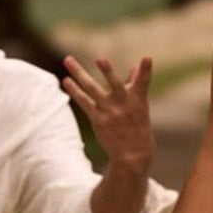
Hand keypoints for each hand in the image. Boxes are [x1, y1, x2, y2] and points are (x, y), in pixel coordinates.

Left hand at [62, 55, 155, 169]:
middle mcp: (124, 104)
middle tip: (101, 60)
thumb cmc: (138, 126)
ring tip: (67, 60)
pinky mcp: (98, 119)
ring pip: (92, 89)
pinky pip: (84, 102)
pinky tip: (66, 80)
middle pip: (115, 84)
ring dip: (79, 73)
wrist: (133, 154)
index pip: (144, 82)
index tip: (147, 58)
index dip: (146, 70)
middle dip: (108, 72)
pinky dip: (74, 91)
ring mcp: (110, 112)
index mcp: (138, 99)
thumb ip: (136, 84)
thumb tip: (135, 65)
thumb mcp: (141, 106)